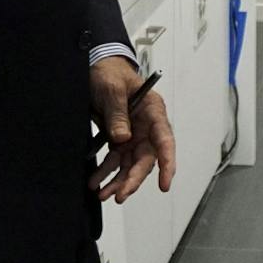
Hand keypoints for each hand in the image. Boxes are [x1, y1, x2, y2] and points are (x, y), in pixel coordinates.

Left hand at [89, 58, 174, 203]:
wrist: (95, 67)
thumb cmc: (109, 72)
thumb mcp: (112, 89)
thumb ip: (118, 114)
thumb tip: (122, 139)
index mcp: (153, 111)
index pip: (164, 140)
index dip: (167, 163)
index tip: (165, 184)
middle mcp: (147, 126)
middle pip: (146, 159)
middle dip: (134, 179)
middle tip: (121, 194)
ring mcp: (133, 134)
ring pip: (130, 165)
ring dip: (118, 181)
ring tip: (103, 194)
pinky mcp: (119, 140)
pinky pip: (115, 161)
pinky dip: (106, 173)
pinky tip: (96, 182)